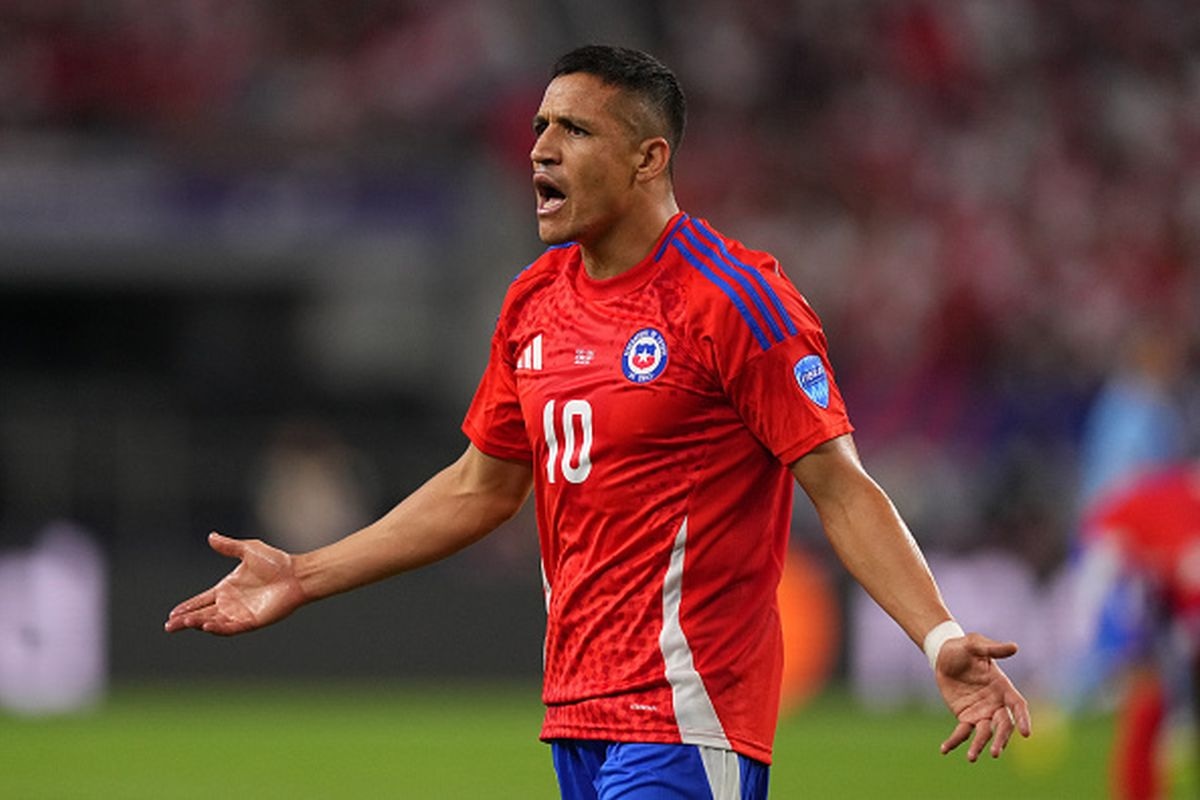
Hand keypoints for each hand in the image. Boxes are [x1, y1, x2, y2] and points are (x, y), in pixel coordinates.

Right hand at [164, 532, 306, 635]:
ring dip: (199, 623)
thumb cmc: (276, 562)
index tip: (172, 614)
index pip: (201, 601)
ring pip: (214, 622)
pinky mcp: (251, 621)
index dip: (187, 607)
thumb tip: (211, 536)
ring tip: (185, 622)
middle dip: (186, 620)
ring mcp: (240, 614)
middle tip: (169, 626)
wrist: (296, 574)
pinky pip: (231, 628)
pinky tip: (206, 625)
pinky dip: (218, 628)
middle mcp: (231, 603)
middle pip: (202, 614)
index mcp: (227, 588)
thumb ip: (229, 547)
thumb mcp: (249, 550)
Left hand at [935, 633, 1031, 760]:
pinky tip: (945, 749)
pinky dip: (955, 742)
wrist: (944, 654)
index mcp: (1003, 687)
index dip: (1023, 719)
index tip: (1026, 733)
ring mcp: (981, 712)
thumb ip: (993, 649)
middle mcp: (995, 703)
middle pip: (1003, 725)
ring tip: (971, 757)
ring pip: (984, 733)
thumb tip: (1014, 647)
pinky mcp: (966, 716)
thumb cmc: (963, 647)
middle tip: (995, 753)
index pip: (1018, 706)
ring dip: (979, 745)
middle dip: (1001, 740)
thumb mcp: (976, 644)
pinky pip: (962, 732)